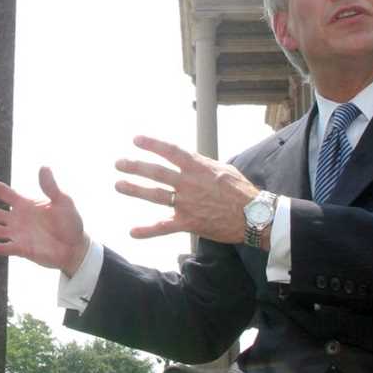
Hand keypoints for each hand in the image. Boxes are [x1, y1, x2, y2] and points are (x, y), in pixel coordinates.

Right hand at [0, 168, 89, 275]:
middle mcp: (17, 219)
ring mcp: (18, 235)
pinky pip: (9, 248)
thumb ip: (51, 187)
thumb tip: (44, 167)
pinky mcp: (23, 249)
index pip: (5, 193)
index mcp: (25, 205)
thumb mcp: (63, 201)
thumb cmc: (70, 222)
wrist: (75, 247)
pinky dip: (1, 247)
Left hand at [113, 135, 258, 243]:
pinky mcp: (188, 222)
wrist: (254, 215)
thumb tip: (190, 162)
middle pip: (156, 172)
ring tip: (119, 185)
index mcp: (197, 167)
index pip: (170, 151)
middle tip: (119, 163)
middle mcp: (188, 183)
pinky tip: (132, 232)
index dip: (152, 144)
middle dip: (135, 166)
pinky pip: (163, 227)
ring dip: (135, 189)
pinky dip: (147, 231)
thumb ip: (202, 166)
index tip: (136, 139)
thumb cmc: (241, 190)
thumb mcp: (222, 169)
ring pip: (155, 195)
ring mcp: (186, 203)